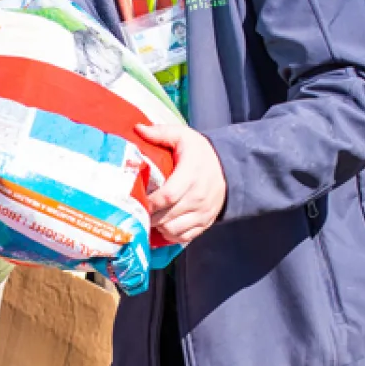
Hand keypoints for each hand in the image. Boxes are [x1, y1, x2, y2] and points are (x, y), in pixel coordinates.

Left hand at [136, 122, 227, 245]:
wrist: (229, 167)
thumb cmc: (200, 152)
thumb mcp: (183, 136)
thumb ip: (160, 133)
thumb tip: (137, 128)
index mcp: (191, 175)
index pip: (167, 196)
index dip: (149, 202)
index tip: (136, 199)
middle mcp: (198, 197)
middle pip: (167, 216)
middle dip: (148, 216)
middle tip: (135, 210)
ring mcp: (203, 212)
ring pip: (173, 230)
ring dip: (157, 227)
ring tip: (148, 218)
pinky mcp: (205, 222)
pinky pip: (183, 237)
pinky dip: (170, 235)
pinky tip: (161, 226)